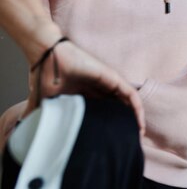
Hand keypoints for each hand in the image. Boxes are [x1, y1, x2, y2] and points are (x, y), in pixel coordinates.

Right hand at [25, 40, 144, 133]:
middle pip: (119, 109)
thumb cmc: (45, 75)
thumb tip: (30, 132)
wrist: (47, 56)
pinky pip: (131, 94)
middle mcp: (100, 90)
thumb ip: (45, 117)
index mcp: (87, 97)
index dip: (110, 129)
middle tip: (130, 143)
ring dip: (136, 118)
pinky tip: (139, 121)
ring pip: (128, 103)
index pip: (104, 115)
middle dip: (126, 125)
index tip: (114, 145)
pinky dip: (137, 107)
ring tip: (139, 134)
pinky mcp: (113, 77)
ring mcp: (107, 83)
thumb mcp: (46, 103)